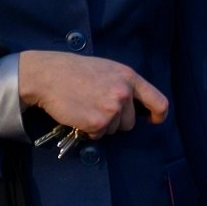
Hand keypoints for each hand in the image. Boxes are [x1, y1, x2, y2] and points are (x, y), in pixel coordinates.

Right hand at [18, 50, 166, 137]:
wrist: (47, 76)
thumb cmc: (75, 71)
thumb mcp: (107, 69)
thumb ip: (124, 85)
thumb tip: (133, 104)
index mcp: (130, 77)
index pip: (159, 102)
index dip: (158, 115)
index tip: (152, 120)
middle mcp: (124, 93)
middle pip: (130, 122)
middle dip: (115, 121)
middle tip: (96, 106)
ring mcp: (112, 109)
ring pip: (113, 130)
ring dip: (100, 125)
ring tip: (85, 106)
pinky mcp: (98, 123)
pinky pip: (98, 136)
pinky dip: (88, 130)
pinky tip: (78, 114)